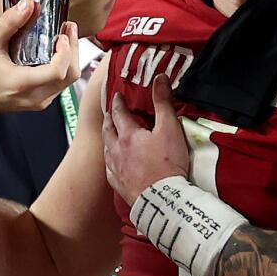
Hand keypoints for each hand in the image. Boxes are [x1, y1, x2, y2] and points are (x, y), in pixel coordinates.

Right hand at [0, 1, 78, 116]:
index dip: (66, 51)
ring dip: (70, 57)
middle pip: (70, 75)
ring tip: (64, 36)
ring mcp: (39, 101)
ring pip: (69, 81)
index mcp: (21, 83)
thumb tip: (29, 5)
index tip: (61, 34)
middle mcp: (34, 97)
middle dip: (73, 49)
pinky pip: (61, 84)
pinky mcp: (41, 101)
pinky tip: (56, 51)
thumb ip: (9, 22)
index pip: (57, 71)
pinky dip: (64, 66)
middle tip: (68, 28)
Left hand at [102, 76, 189, 204]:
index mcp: (129, 135)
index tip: (116, 95)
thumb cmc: (167, 162)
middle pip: (108, 131)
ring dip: (107, 140)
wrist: (162, 199)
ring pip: (107, 150)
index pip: (119, 113)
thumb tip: (159, 77)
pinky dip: (110, 163)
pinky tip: (111, 164)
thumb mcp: (169, 128)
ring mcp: (116, 169)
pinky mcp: (119, 186)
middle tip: (109, 113)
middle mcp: (117, 150)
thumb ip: (164, 102)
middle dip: (109, 119)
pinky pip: (110, 171)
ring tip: (109, 135)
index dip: (118, 103)